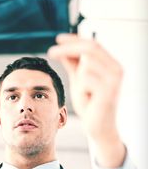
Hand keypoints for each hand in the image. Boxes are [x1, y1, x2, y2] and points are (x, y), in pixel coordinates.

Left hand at [48, 33, 125, 167]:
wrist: (99, 129)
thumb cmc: (91, 107)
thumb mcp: (79, 82)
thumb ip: (74, 66)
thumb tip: (63, 50)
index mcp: (111, 65)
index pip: (92, 44)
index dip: (74, 39)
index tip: (58, 39)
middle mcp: (116, 69)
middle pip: (89, 48)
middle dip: (68, 48)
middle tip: (51, 52)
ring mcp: (114, 79)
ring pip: (85, 65)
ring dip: (78, 80)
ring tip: (85, 95)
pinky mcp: (109, 90)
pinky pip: (85, 79)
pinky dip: (81, 91)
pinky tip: (88, 101)